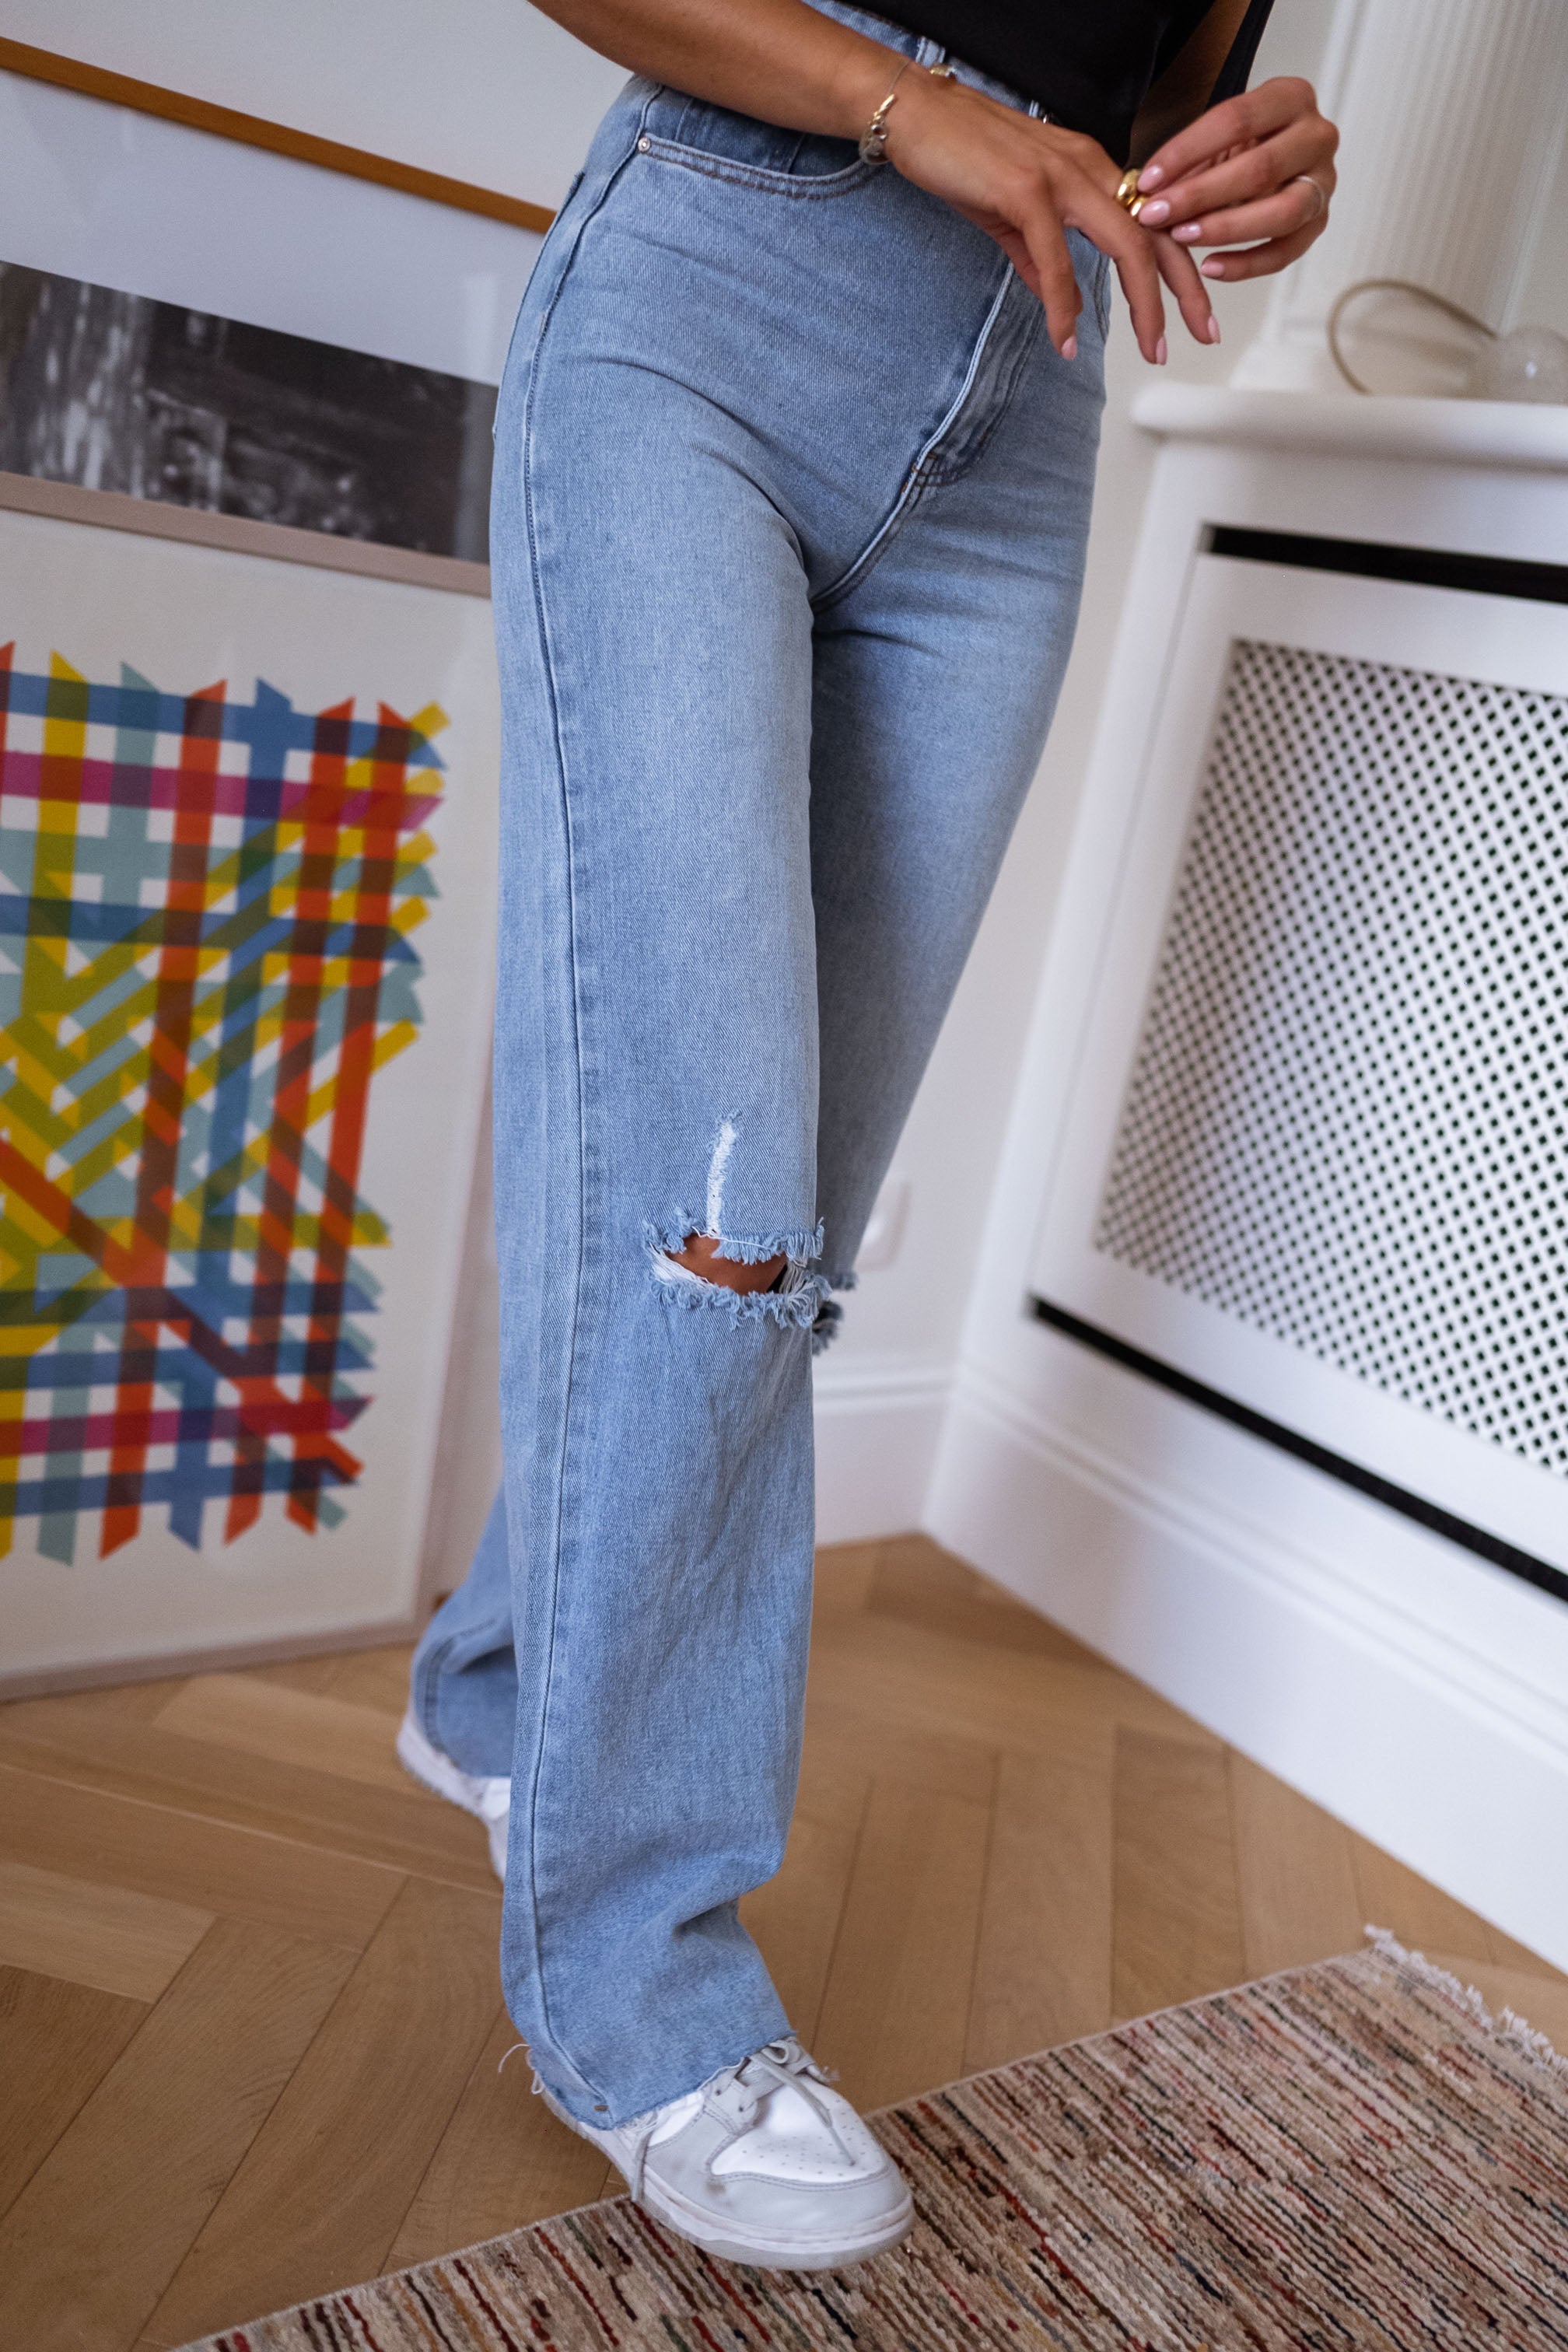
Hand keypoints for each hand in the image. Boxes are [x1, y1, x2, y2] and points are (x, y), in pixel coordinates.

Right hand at [884, 67, 1219, 362]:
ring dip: (1144, 304)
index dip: (1180, 268)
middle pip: (1158, 233)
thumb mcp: (1012, 215)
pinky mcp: (1027, 190)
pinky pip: (1057, 261)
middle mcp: (1088, 167)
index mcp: (1091, 169)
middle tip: (1203, 334)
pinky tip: (1065, 340)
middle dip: (1187, 289)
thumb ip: (1042, 261)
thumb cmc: (962, 157)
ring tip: (1151, 348)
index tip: (1193, 312)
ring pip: (1126, 244)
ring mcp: (1062, 177)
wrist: (917, 114)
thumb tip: (1067, 305)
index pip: (1152, 221)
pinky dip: (1063, 307)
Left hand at [1132, 76, 1337, 281]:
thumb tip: (1149, 194)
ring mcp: (1324, 182)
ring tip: (1182, 237)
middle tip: (1156, 215)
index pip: (1237, 119)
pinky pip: (1286, 252)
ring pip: (1282, 212)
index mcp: (1291, 97)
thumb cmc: (1239, 146)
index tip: (1148, 180)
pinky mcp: (1319, 222)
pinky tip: (1209, 267)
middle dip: (1201, 195)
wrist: (1274, 160)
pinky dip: (1246, 264)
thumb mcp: (1217, 139)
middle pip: (1261, 168)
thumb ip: (1191, 160)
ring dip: (1226, 229)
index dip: (1187, 151)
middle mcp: (1316, 136)